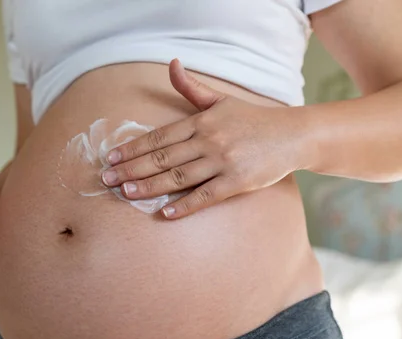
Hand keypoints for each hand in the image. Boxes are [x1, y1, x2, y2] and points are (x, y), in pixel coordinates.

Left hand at [101, 59, 306, 218]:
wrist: (293, 135)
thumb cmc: (253, 119)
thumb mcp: (221, 100)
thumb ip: (192, 87)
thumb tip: (171, 63)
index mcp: (201, 122)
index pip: (159, 137)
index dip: (133, 148)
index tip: (112, 158)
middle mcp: (208, 140)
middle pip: (162, 158)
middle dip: (131, 169)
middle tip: (108, 179)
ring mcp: (222, 162)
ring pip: (178, 177)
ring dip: (149, 186)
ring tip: (127, 193)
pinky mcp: (237, 182)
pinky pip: (205, 196)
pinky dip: (184, 206)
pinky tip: (165, 213)